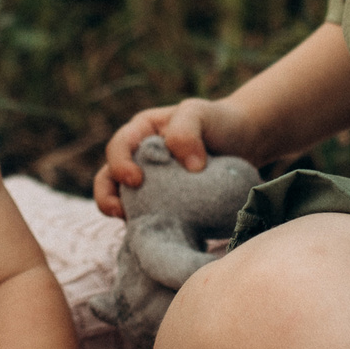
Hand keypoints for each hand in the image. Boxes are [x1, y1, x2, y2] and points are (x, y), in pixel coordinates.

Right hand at [92, 99, 260, 216]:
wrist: (242, 141)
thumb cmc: (217, 121)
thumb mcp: (199, 113)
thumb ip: (185, 130)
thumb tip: (188, 166)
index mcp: (141, 132)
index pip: (118, 147)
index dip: (119, 164)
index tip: (136, 181)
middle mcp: (139, 158)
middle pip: (109, 178)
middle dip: (107, 196)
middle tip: (121, 212)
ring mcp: (151, 182)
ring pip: (123, 201)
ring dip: (125, 215)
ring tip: (137, 228)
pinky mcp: (165, 203)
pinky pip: (149, 215)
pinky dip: (148, 225)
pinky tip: (160, 235)